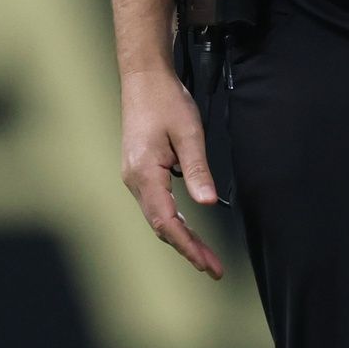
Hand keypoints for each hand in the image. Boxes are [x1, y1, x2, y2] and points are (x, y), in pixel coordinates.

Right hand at [119, 68, 223, 278]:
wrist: (143, 77)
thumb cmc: (166, 100)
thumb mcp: (188, 133)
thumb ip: (198, 169)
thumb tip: (208, 203)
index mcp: (144, 173)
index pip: (166, 221)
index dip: (188, 245)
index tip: (207, 264)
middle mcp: (134, 180)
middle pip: (161, 226)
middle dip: (188, 248)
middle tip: (214, 269)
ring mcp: (134, 177)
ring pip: (158, 218)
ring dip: (182, 238)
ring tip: (206, 258)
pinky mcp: (140, 172)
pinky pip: (156, 205)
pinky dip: (174, 222)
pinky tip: (189, 230)